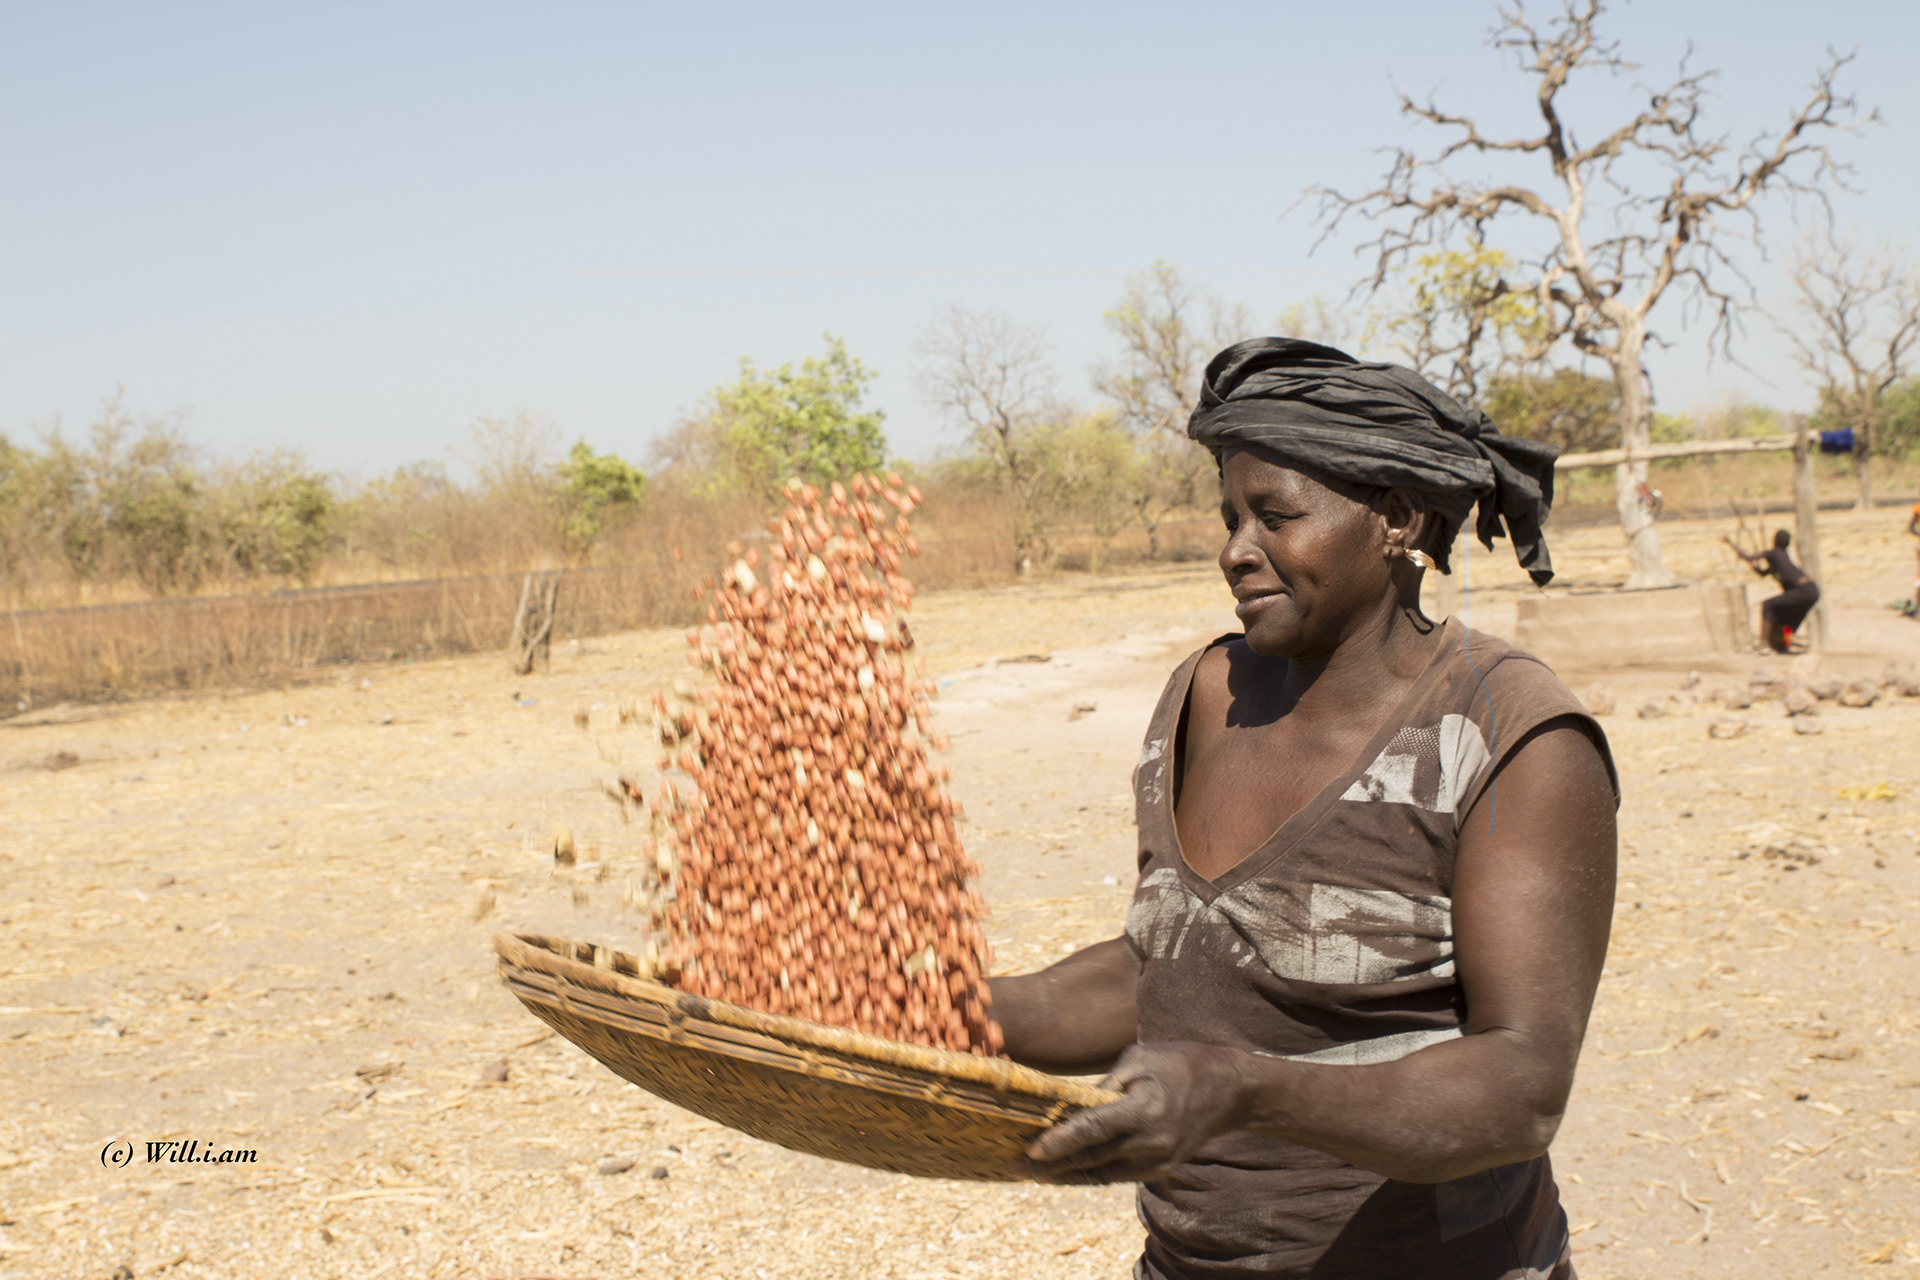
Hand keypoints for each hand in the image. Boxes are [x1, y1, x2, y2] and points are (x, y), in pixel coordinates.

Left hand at [1022, 1041, 1253, 1183]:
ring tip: (1036, 1172)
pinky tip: (1069, 1170)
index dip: (1060, 1142)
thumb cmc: (1181, 1062)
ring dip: (1069, 1174)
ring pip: (1103, 1172)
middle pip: (1093, 1158)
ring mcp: (1159, 1159)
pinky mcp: (1162, 1168)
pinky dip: (1092, 1172)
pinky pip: (1119, 1173)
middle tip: (1019, 1166)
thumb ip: (1107, 1083)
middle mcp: (1152, 1141)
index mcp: (1145, 1108)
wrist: (1231, 1091)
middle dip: (1054, 1165)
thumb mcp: (1142, 1057)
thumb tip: (1074, 1103)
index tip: (1032, 1149)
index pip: (1093, 1130)